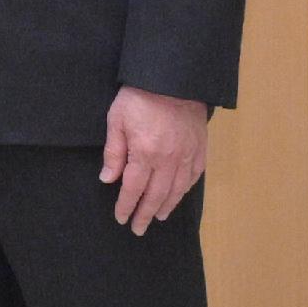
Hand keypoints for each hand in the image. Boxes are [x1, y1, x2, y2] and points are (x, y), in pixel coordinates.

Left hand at [100, 87, 208, 233]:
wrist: (173, 77)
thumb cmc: (140, 96)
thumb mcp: (117, 120)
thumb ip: (113, 152)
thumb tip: (108, 179)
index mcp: (145, 153)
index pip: (133, 189)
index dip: (126, 206)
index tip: (121, 219)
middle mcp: (168, 160)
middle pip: (156, 196)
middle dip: (145, 214)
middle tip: (138, 229)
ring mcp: (187, 155)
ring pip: (177, 190)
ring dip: (166, 206)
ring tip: (158, 217)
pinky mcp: (200, 147)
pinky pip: (194, 175)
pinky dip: (186, 189)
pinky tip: (179, 194)